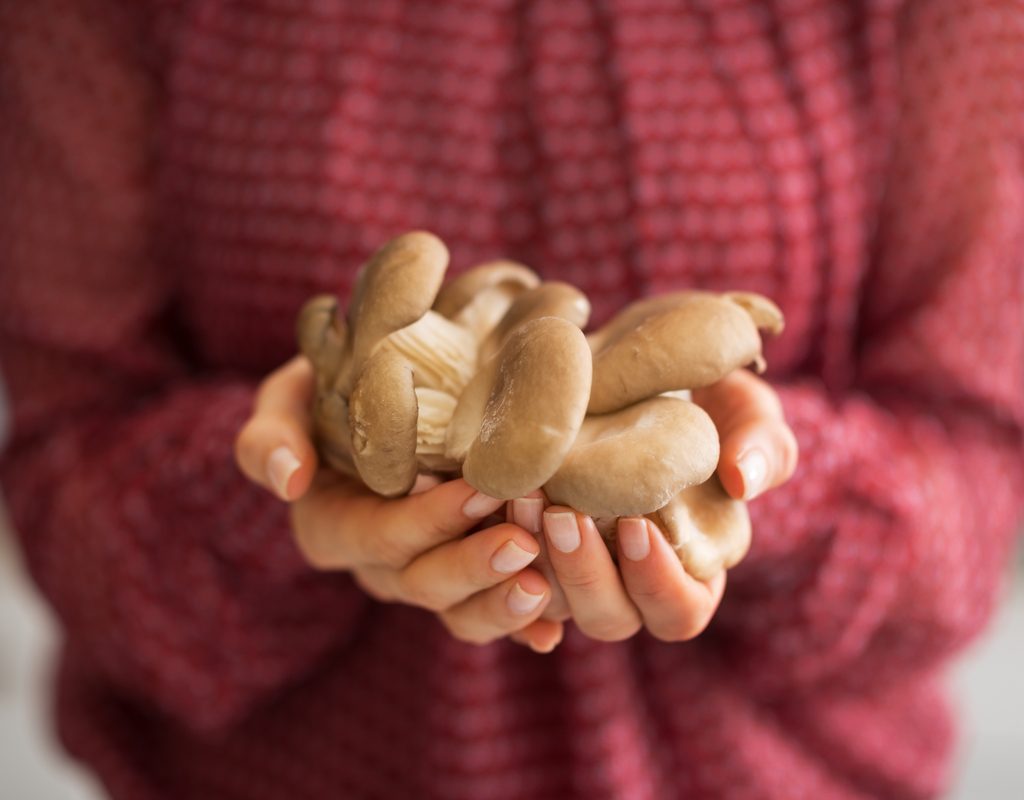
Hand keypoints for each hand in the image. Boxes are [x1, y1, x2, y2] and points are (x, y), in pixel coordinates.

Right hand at [234, 357, 561, 650]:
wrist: (382, 402)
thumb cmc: (332, 394)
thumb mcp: (288, 400)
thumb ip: (272, 435)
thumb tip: (288, 480)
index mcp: (332, 527)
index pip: (380, 535)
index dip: (428, 520)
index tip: (479, 489)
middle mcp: (377, 565)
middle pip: (423, 582)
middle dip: (472, 565)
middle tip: (522, 541)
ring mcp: (422, 579)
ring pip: (458, 611)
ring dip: (500, 605)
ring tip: (541, 588)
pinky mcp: (464, 583)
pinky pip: (488, 615)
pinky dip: (521, 629)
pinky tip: (550, 635)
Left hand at [508, 369, 797, 646]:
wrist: (631, 369)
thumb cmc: (700, 397)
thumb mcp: (742, 408)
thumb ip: (763, 442)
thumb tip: (746, 479)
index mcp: (689, 570)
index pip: (678, 613)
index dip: (657, 583)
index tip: (636, 526)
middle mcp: (626, 582)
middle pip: (606, 618)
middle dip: (581, 572)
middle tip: (559, 512)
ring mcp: (570, 567)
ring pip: (546, 601)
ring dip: (530, 559)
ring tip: (521, 496)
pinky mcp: (523, 543)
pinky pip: (496, 573)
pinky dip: (487, 546)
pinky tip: (479, 503)